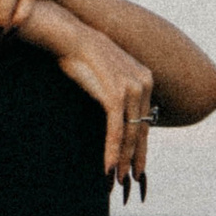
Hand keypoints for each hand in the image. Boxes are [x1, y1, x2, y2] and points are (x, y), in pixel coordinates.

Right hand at [47, 21, 154, 200]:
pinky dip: (113, 150)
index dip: (141, 145)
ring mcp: (131, 89)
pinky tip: (109, 167)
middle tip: (131, 178)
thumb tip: (115, 109)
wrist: (70, 37)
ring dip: (124, 159)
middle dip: (136, 157)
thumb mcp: (106, 73)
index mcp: (145, 78)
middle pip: (141, 129)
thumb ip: (116, 90)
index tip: (138, 164)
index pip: (144, 120)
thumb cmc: (81, 55)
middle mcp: (143, 83)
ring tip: (119, 178)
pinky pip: (116, 130)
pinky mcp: (115, 95)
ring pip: (130, 133)